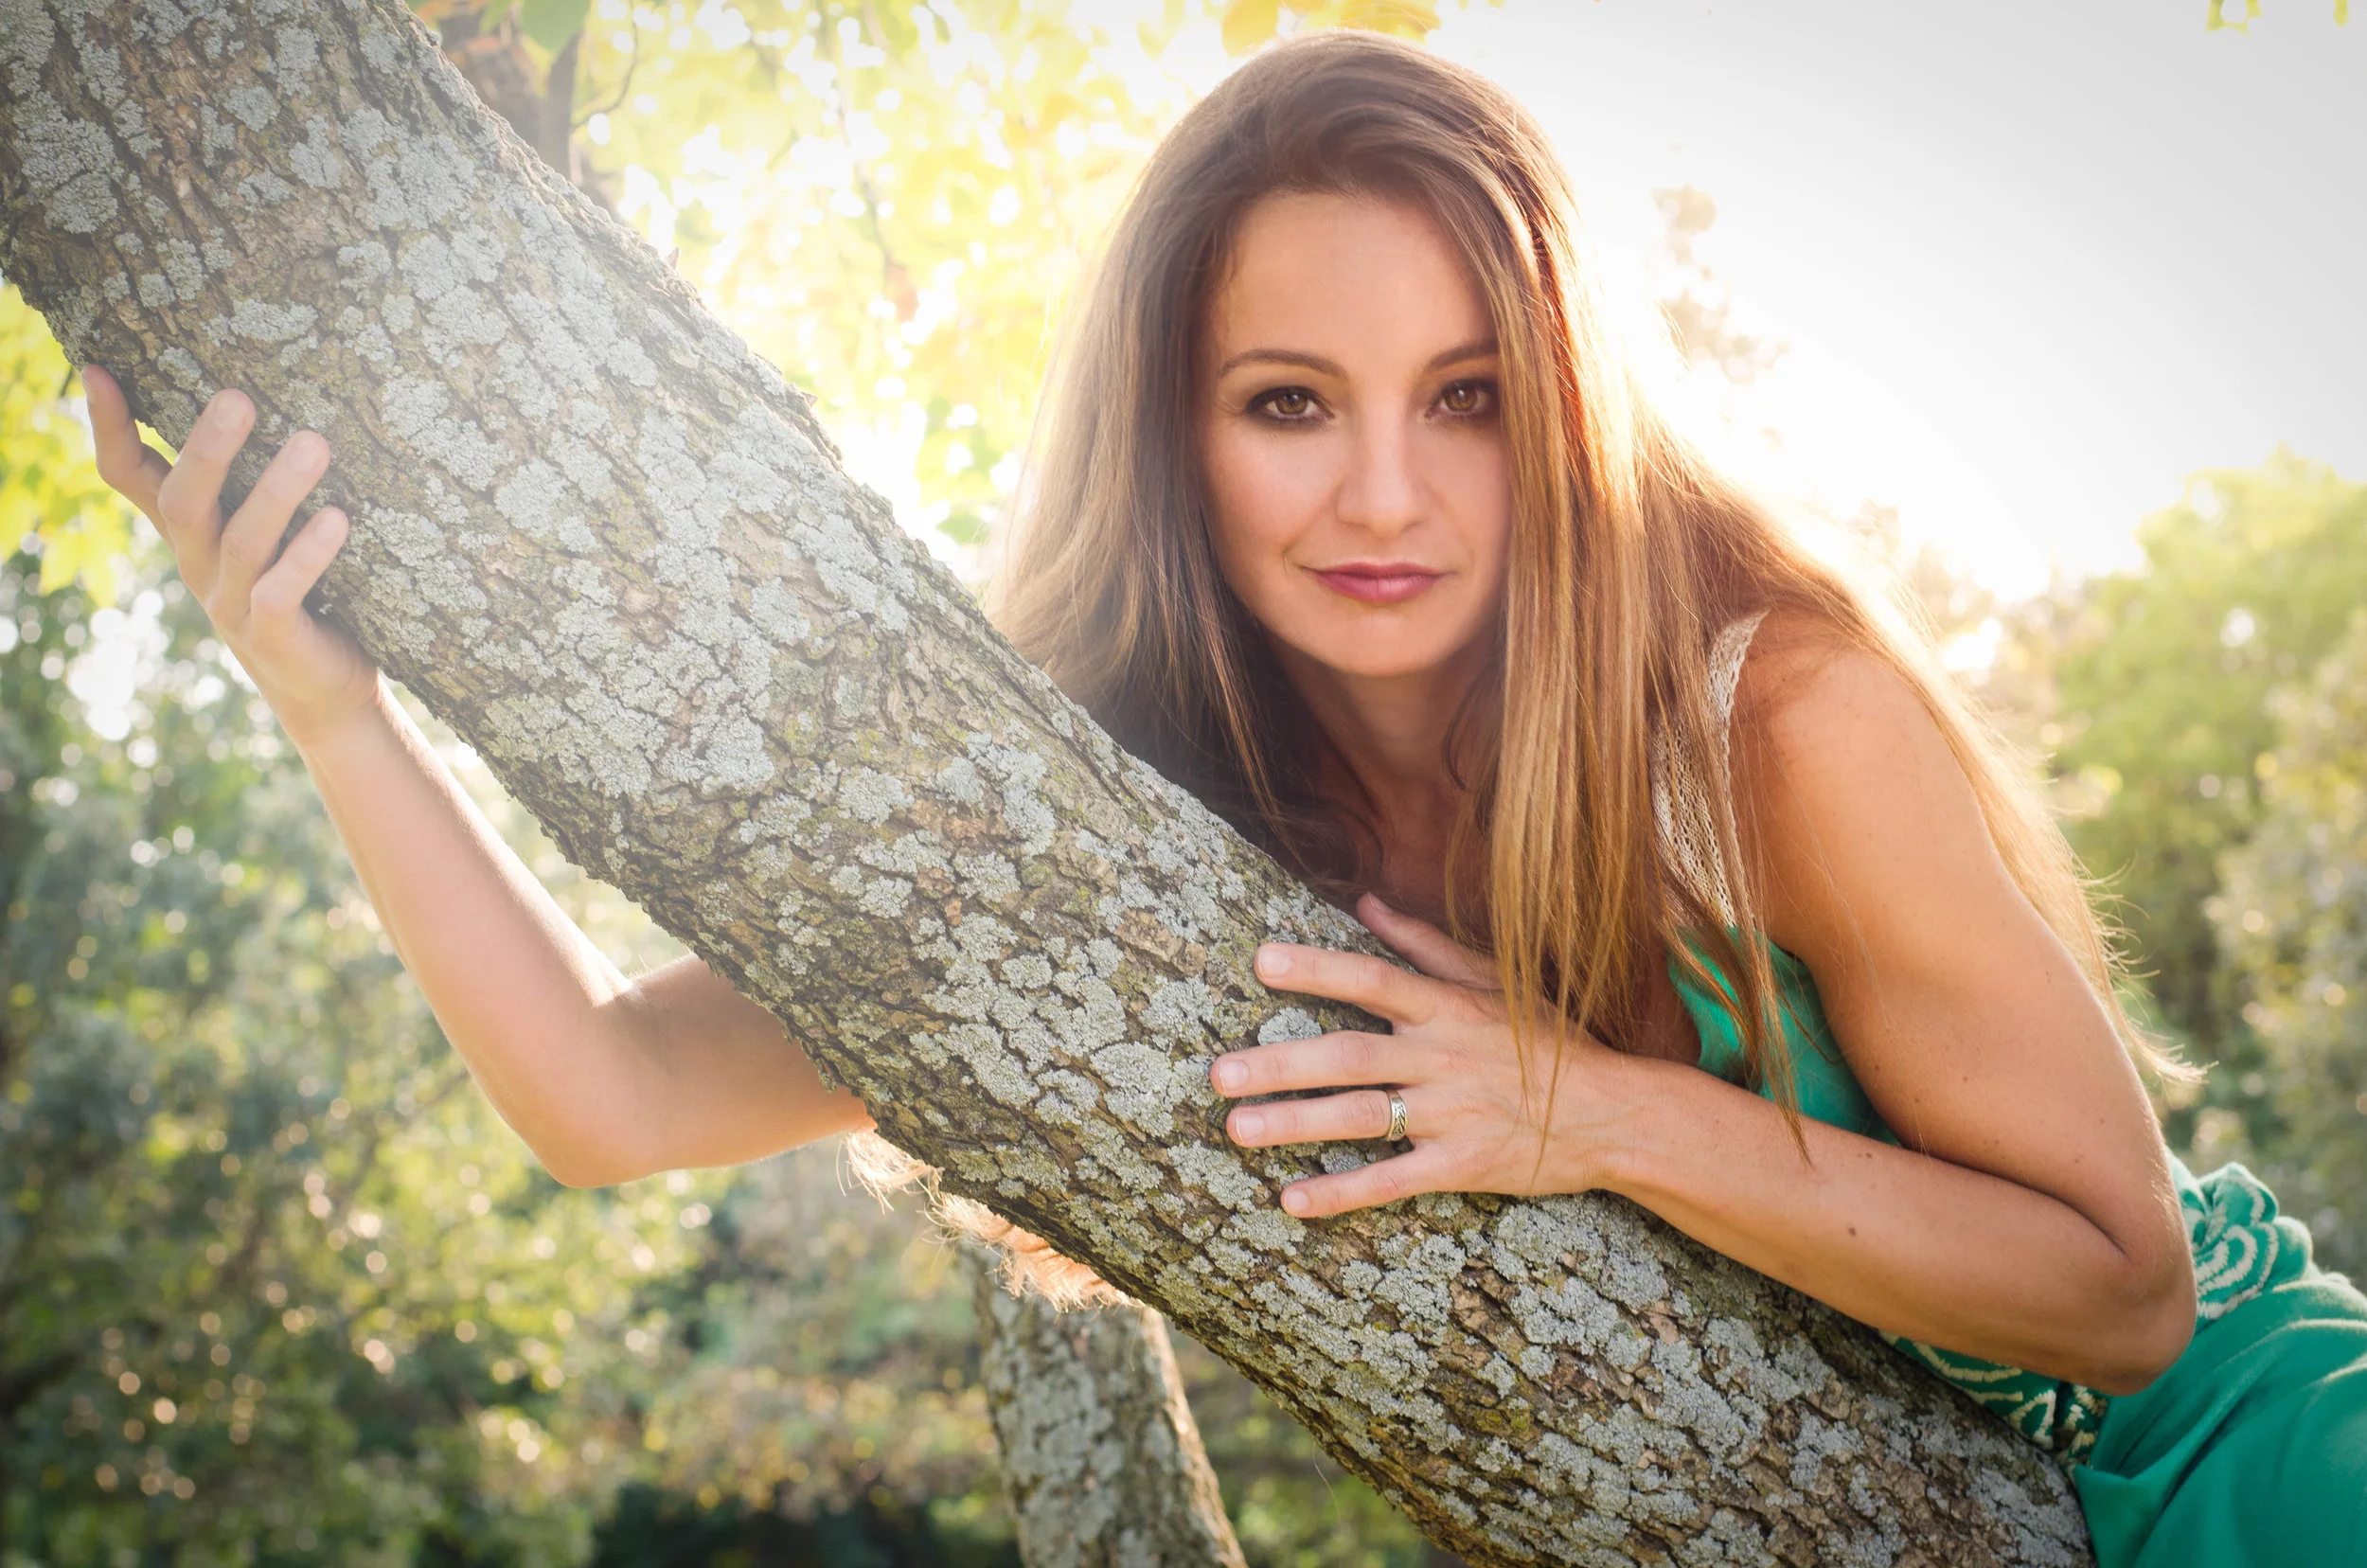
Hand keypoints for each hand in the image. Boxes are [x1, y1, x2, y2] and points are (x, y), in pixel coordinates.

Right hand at [85, 369, 380, 746]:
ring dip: (277, 492)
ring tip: (314, 443)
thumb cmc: (292, 590)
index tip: (100, 370)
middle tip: (238, 397)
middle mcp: (199, 564)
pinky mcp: (273, 636)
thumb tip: (240, 397)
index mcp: (189, 533)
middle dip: (207, 450)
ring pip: (243, 542)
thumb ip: (241, 482)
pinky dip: (307, 556)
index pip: (129, 476)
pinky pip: (281, 592)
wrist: (320, 687)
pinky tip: (337, 518)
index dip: (110, 429)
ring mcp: (232, 602)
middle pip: (184, 502)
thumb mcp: (253, 532)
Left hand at [1210, 893, 1643, 1217]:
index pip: (1372, 980)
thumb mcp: (1494, 981)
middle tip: (1219, 1072)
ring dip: (1296, 1124)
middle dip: (1282, 1063)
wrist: (1615, 1112)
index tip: (1262, 961)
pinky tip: (1292, 1199)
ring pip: (1362, 1118)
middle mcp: (1442, 1057)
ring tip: (1237, 1128)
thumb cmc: (1548, 1040)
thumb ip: (1424, 945)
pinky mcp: (1461, 1165)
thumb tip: (1364, 903)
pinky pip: (1392, 1180)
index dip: (1318, 969)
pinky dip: (1342, 1192)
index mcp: (1447, 1007)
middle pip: (1351, 1057)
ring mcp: (1450, 1114)